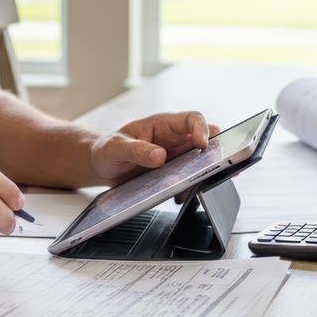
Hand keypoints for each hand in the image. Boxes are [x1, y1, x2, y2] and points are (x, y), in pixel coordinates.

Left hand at [89, 111, 214, 184]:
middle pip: (205, 140)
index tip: (202, 144)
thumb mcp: (115, 147)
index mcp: (162, 125)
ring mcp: (176, 157)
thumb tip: (159, 155)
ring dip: (204, 172)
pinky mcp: (173, 174)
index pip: (191, 119)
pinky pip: (189, 179)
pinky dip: (190, 188)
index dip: (202, 129)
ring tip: (200, 185)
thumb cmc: (107, 149)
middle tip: (215, 166)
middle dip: (215, 152)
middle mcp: (174, 140)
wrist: (101, 166)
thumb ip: (135, 149)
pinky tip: (180, 197)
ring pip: (201, 162)